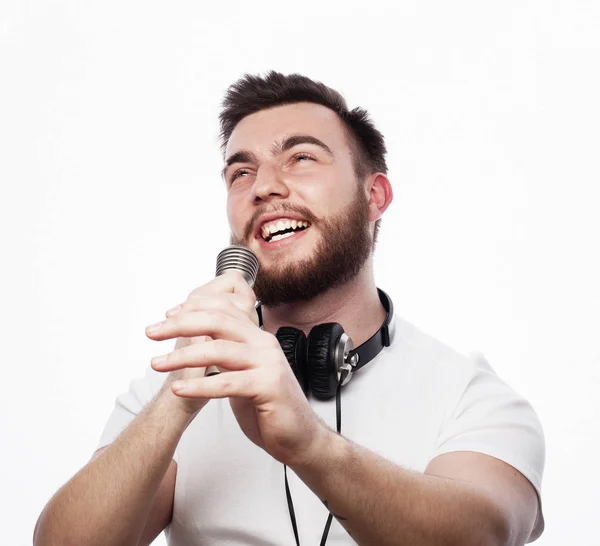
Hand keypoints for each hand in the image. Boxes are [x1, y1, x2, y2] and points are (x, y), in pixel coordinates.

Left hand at [145, 271, 330, 466]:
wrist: (299, 437)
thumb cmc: (268, 406)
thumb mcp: (243, 372)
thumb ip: (226, 355)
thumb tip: (197, 341)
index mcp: (257, 337)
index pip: (223, 309)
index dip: (193, 309)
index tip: (167, 316)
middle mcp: (264, 344)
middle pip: (218, 321)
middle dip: (180, 324)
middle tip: (152, 333)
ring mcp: (269, 364)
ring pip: (219, 350)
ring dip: (183, 357)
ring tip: (157, 364)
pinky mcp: (269, 387)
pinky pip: (228, 383)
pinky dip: (200, 386)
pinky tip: (180, 390)